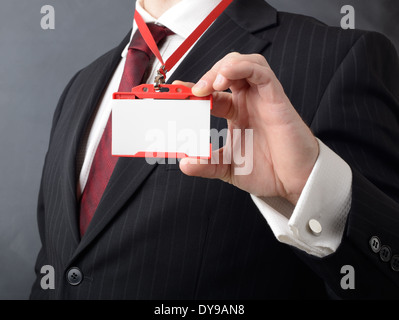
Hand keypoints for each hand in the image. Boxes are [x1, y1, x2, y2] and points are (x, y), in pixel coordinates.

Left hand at [175, 52, 318, 204]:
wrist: (295, 182)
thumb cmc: (268, 171)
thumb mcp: (227, 168)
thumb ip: (206, 164)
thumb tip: (184, 163)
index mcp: (236, 113)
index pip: (212, 93)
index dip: (193, 90)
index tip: (175, 92)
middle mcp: (248, 102)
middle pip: (226, 71)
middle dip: (206, 75)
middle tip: (191, 91)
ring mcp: (262, 98)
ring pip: (243, 63)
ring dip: (222, 67)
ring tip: (209, 84)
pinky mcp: (276, 98)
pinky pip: (260, 71)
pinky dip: (241, 68)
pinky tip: (225, 78)